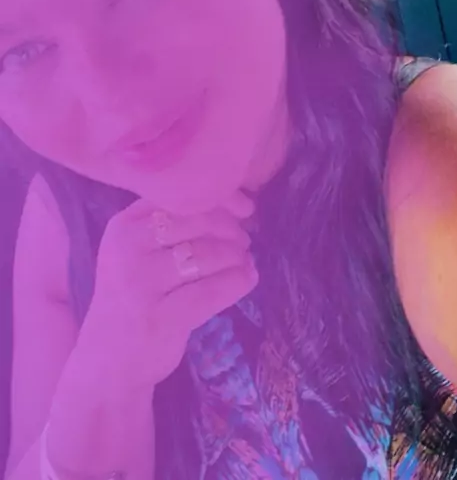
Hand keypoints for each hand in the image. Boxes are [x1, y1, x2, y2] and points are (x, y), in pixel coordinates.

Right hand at [76, 192, 257, 390]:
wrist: (109, 361)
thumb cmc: (133, 297)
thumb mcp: (140, 251)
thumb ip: (176, 223)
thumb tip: (240, 205)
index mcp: (123, 225)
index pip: (178, 196)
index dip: (219, 199)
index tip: (245, 209)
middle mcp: (127, 249)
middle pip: (196, 221)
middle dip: (229, 229)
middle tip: (243, 240)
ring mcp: (141, 284)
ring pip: (206, 255)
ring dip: (235, 256)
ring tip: (243, 261)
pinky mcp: (161, 317)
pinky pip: (212, 291)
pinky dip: (237, 281)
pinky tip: (246, 279)